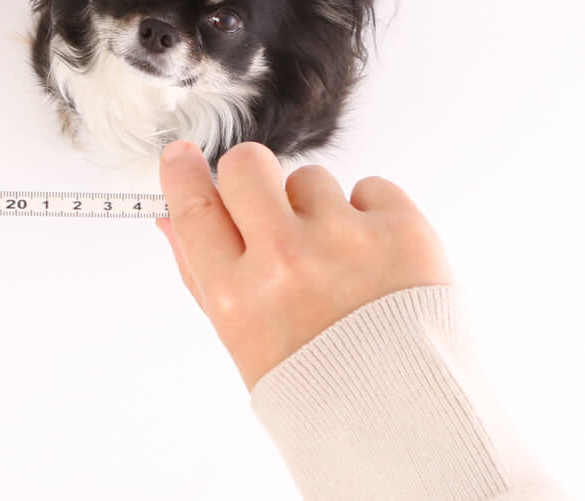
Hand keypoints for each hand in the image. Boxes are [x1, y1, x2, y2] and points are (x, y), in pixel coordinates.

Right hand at [155, 140, 450, 388]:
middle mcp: (288, 263)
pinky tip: (376, 262)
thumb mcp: (244, 343)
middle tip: (268, 205)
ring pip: (311, 178)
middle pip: (246, 166)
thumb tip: (172, 218)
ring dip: (318, 209)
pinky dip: (372, 216)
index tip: (183, 157)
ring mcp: (348, 242)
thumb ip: (204, 276)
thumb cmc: (323, 388)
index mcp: (239, 298)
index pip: (193, 207)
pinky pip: (372, 188)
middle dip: (250, 176)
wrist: (412, 425)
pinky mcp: (404, 230)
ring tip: (339, 264)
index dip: (182, 173)